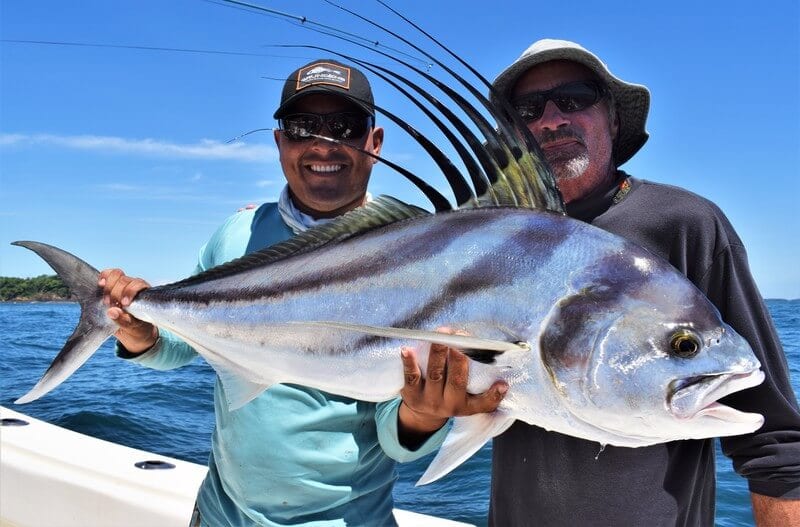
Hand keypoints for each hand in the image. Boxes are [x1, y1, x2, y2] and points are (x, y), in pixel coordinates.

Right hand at [98, 268, 156, 353]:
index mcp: (144, 294)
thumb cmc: (137, 327)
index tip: (124, 304)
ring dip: (108, 287)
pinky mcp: (112, 285)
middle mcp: (135, 286)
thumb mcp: (133, 327)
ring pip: (116, 274)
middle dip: (115, 293)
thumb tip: (111, 311)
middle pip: (124, 279)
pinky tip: (100, 285)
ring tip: (106, 301)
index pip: (137, 284)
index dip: (129, 292)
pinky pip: (107, 275)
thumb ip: (124, 320)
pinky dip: (103, 278)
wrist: (133, 331)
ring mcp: (124, 284)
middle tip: (112, 305)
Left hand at [398, 328, 507, 447]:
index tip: (503, 383)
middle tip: (462, 338)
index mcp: (467, 405)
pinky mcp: (411, 394)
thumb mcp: (468, 399)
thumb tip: (502, 374)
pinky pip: (411, 377)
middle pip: (457, 382)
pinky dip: (409, 362)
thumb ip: (483, 387)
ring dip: (438, 353)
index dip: (494, 395)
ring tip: (441, 335)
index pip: (484, 403)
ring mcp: (429, 399)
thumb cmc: (451, 396)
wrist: (422, 415)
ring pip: (436, 374)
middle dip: (459, 359)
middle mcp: (449, 404)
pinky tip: (407, 349)